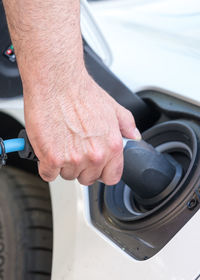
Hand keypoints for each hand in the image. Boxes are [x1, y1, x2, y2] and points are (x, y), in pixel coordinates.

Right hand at [24, 70, 140, 184]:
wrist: (56, 82)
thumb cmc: (81, 93)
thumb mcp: (112, 107)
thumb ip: (127, 125)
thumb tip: (134, 135)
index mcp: (112, 147)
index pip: (111, 177)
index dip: (101, 172)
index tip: (94, 166)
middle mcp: (95, 156)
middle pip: (87, 178)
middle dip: (80, 167)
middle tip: (73, 148)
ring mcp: (73, 159)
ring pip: (67, 175)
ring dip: (63, 164)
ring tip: (61, 142)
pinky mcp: (52, 159)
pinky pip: (48, 174)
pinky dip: (46, 165)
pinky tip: (49, 149)